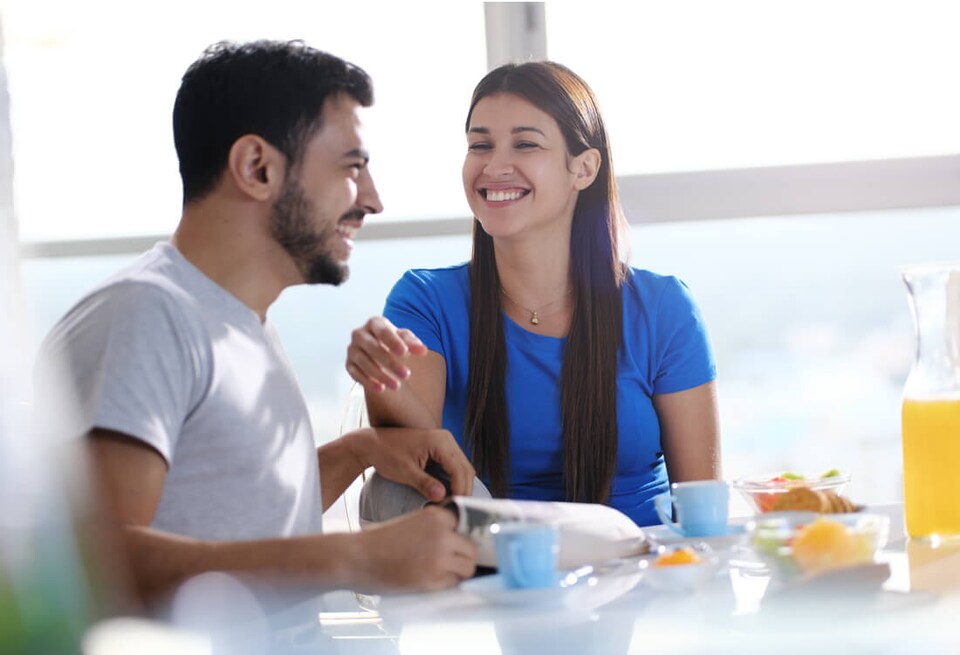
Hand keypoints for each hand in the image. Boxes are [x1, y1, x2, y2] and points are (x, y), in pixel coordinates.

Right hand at [346, 316, 427, 392]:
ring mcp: (352, 349)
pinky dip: (367, 382)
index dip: (393, 342)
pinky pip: (355, 373)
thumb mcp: (405, 339)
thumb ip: (413, 344)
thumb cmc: (393, 341)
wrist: (378, 349)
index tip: (405, 353)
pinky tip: (381, 389)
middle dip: (389, 362)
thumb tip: (423, 350)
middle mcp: (360, 334)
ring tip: (397, 386)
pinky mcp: (349, 364)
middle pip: (372, 347)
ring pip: (363, 362)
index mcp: (374, 323)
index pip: (382, 331)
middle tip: (406, 375)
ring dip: (380, 375)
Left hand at [351, 427, 474, 500]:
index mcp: (440, 441)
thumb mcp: (405, 471)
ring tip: (452, 505)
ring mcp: (444, 443)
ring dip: (460, 486)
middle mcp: (446, 439)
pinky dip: (453, 481)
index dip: (460, 490)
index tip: (456, 508)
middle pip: (465, 468)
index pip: (459, 469)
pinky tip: (448, 495)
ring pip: (461, 468)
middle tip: (457, 510)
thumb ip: (424, 484)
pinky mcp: (440, 449)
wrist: (372, 444)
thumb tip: (442, 497)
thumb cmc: (386, 454)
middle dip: (463, 490)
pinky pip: (453, 467)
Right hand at [351, 506, 476, 591]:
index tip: (463, 545)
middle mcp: (442, 533)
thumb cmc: (378, 541)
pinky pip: (453, 583)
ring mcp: (439, 556)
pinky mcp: (432, 578)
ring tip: (444, 574)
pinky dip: (447, 584)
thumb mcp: (411, 523)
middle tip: (453, 564)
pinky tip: (432, 581)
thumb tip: (456, 541)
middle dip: (464, 557)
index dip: (465, 538)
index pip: (468, 526)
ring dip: (460, 572)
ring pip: (468, 567)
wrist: (355, 557)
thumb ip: (434, 528)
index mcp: (436, 516)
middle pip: (472, 548)